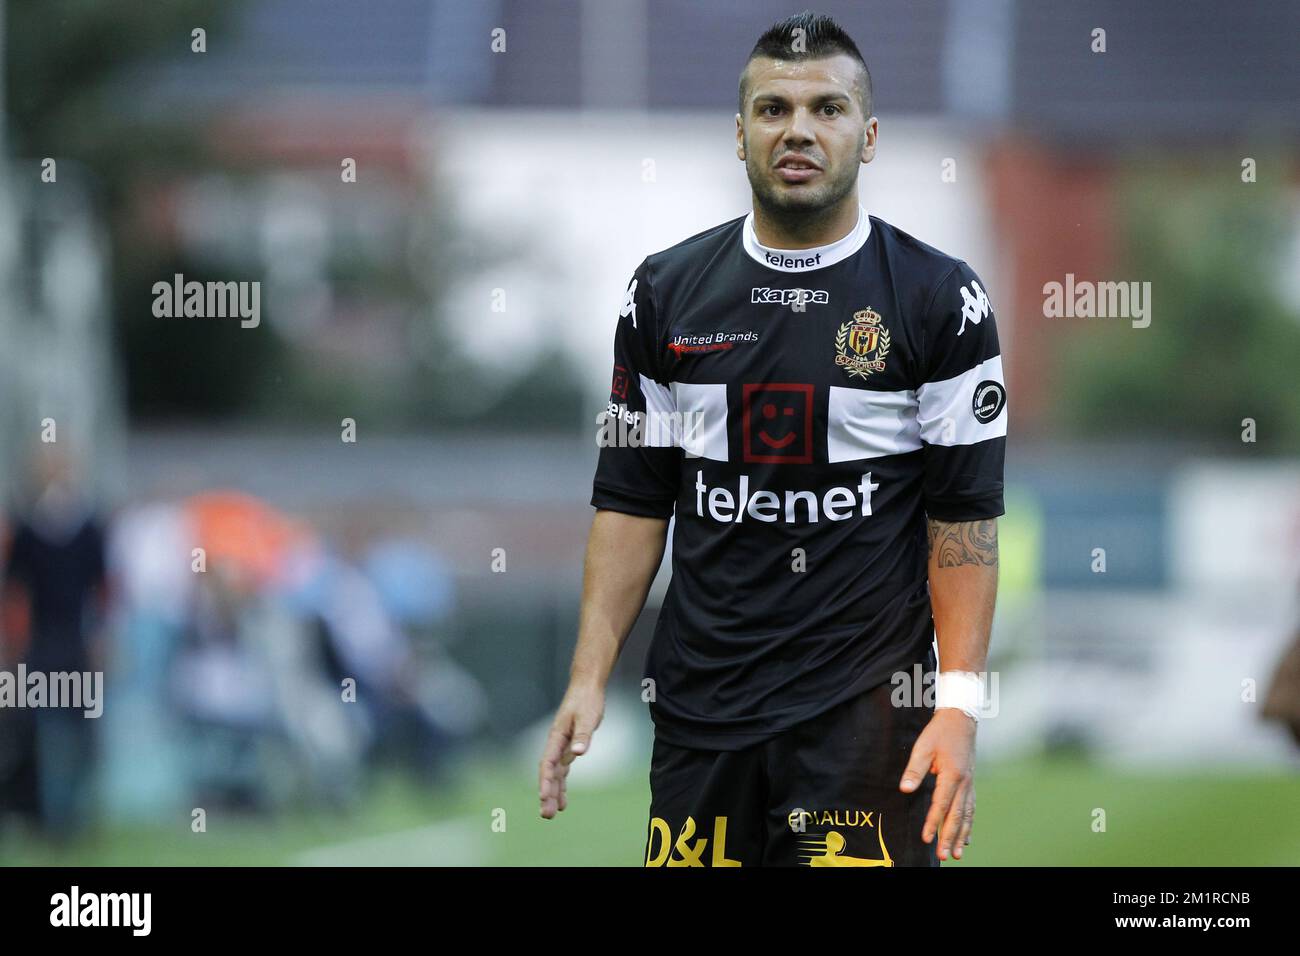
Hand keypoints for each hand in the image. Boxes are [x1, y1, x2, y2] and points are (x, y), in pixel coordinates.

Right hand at [538, 681, 604, 818]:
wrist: (587, 688)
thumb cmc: (586, 701)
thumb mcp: (587, 717)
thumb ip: (582, 735)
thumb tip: (578, 753)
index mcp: (557, 737)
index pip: (548, 763)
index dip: (546, 781)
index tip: (544, 797)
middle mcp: (556, 744)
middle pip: (549, 773)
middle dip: (547, 794)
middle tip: (546, 814)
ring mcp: (562, 747)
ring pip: (555, 775)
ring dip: (553, 793)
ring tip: (551, 814)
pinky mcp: (569, 747)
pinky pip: (563, 771)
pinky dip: (562, 786)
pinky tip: (563, 801)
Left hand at [898, 708, 975, 860]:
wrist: (961, 720)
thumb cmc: (939, 733)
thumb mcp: (923, 747)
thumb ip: (914, 770)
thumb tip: (905, 789)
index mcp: (952, 775)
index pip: (941, 804)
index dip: (933, 822)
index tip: (926, 838)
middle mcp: (964, 783)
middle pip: (957, 815)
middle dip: (949, 837)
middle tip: (944, 855)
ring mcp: (970, 784)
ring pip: (966, 815)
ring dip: (961, 836)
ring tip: (957, 854)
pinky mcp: (970, 783)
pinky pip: (971, 808)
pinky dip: (969, 825)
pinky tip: (966, 837)